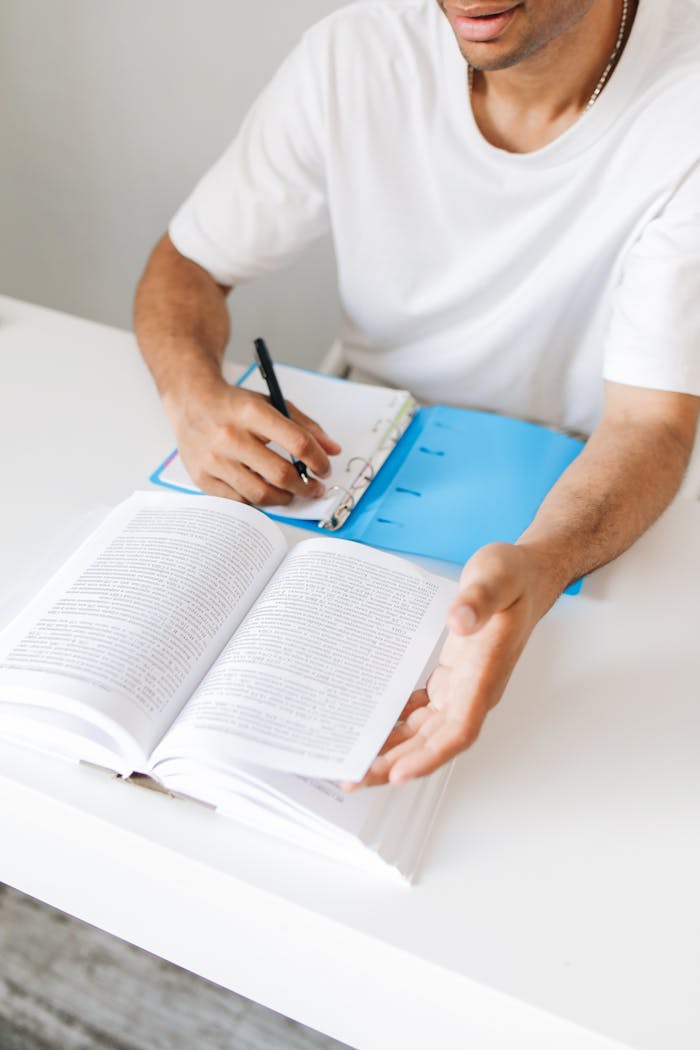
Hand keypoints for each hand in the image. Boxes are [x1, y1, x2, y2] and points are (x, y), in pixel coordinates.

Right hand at [164, 376, 341, 504]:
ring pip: (260, 493)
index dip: (318, 460)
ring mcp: (213, 459)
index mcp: (250, 411)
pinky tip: (265, 493)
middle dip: (306, 487)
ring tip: (292, 493)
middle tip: (314, 489)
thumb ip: (305, 425)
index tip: (325, 469)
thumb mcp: (271, 403)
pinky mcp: (202, 478)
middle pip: (280, 473)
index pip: (296, 442)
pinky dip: (257, 501)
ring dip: (284, 498)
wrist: (190, 403)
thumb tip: (333, 450)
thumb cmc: (233, 405)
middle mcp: (229, 436)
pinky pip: (239, 501)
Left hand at [346, 542, 554, 789]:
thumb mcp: (497, 576)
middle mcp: (474, 689)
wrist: (526, 577)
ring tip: (355, 761)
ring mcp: (462, 687)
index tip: (399, 773)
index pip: (459, 729)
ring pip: (425, 732)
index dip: (430, 755)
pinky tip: (373, 727)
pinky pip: (422, 712)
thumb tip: (460, 620)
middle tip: (355, 778)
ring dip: (393, 749)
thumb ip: (479, 599)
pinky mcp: (451, 678)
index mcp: (486, 672)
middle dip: (396, 764)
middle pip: (435, 742)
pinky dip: (398, 723)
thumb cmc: (514, 578)